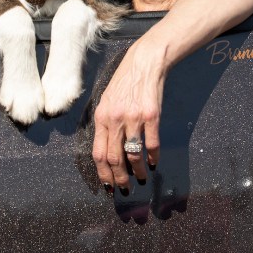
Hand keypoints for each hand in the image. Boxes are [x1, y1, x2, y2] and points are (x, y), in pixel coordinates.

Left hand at [91, 38, 166, 191]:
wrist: (145, 63)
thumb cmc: (125, 81)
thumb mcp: (107, 100)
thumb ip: (105, 123)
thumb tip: (107, 148)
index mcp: (101, 117)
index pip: (98, 153)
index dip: (103, 174)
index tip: (108, 186)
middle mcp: (115, 120)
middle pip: (114, 158)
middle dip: (119, 178)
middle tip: (124, 189)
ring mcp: (133, 118)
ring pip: (133, 154)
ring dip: (137, 171)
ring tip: (141, 178)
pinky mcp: (151, 116)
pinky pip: (151, 144)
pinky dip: (153, 158)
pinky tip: (154, 163)